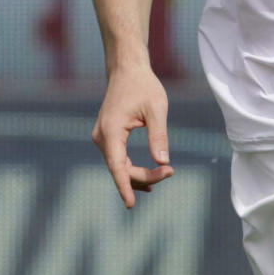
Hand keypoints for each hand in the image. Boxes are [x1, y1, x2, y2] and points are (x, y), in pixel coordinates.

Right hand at [92, 64, 172, 207]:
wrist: (127, 69)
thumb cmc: (143, 86)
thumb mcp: (157, 109)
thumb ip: (159, 136)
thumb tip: (163, 162)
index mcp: (111, 131)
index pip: (117, 167)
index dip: (124, 187)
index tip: (130, 205)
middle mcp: (102, 137)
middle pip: (120, 169)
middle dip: (145, 176)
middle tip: (171, 172)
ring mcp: (102, 137)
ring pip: (119, 166)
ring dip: (139, 174)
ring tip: (165, 174)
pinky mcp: (107, 136)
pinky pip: (118, 159)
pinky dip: (132, 168)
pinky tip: (148, 176)